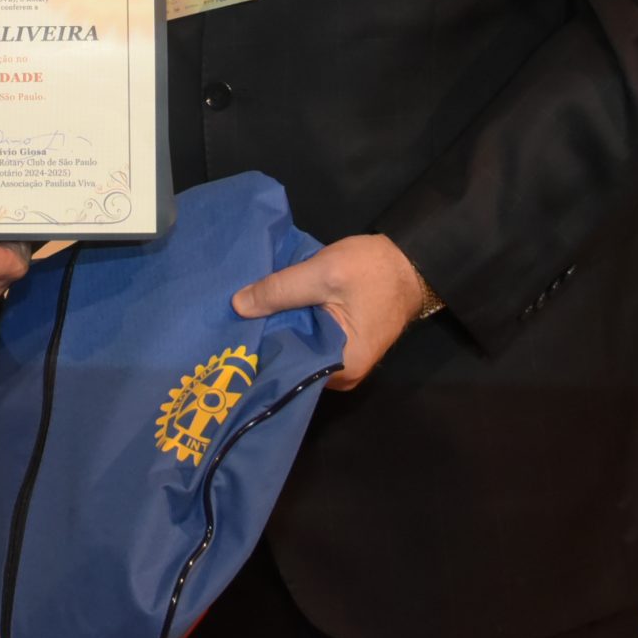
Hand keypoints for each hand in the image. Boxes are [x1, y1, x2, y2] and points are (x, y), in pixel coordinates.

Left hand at [232, 233, 423, 390]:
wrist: (409, 261)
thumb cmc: (373, 270)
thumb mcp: (323, 273)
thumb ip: (280, 290)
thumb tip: (238, 306)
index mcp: (342, 368)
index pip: (288, 369)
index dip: (257, 353)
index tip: (228, 340)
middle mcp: (342, 376)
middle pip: (291, 362)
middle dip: (263, 343)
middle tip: (227, 327)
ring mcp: (344, 362)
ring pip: (298, 351)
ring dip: (277, 333)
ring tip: (241, 319)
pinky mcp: (343, 346)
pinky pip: (309, 342)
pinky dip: (292, 328)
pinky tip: (269, 314)